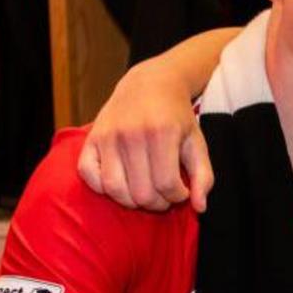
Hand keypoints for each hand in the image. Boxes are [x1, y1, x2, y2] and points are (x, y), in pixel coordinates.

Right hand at [77, 61, 212, 211]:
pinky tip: (123, 184)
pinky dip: (104, 189)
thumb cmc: (176, 117)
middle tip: (164, 196)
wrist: (149, 84)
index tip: (181, 192)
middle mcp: (132, 134)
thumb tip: (200, 207)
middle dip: (157, 203)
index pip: (167, 184)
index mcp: (161, 133)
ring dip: (132, 201)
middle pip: (141, 192)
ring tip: (145, 193)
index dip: (177, 197)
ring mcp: (108, 136)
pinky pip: (90, 177)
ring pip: (115, 189)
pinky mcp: (91, 139)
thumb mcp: (197, 141)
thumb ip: (203, 175)